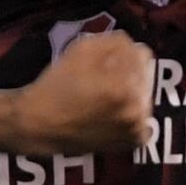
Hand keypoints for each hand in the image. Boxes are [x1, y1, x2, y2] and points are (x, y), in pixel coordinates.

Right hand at [15, 31, 153, 152]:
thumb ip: (115, 42)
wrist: (40, 125)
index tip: (106, 62)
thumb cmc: (58, 84)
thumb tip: (133, 46)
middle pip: (145, 77)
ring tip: (106, 98)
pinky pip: (143, 118)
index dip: (123, 55)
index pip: (142, 56)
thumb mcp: (83, 49)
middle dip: (129, 74)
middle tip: (104, 80)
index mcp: (126, 85)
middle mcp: (138, 110)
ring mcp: (137, 129)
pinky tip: (111, 114)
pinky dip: (131, 114)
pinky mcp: (134, 143)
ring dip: (131, 94)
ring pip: (145, 96)